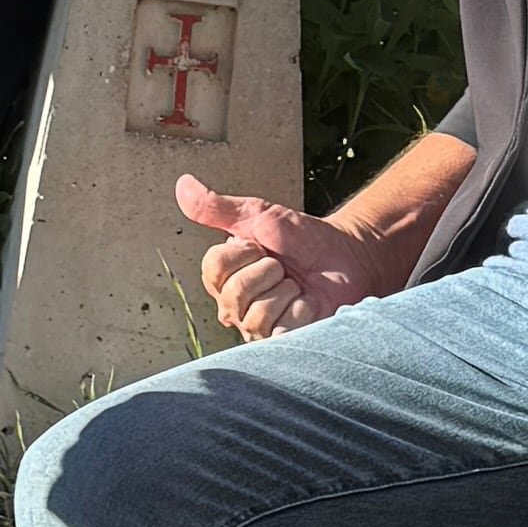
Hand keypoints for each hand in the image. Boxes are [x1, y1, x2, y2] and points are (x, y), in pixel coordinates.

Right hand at [178, 176, 392, 337]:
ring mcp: (256, 327)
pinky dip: (300, 309)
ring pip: (256, 314)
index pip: (214, 267)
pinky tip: (307, 303)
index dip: (244, 252)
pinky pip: (280, 329)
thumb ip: (216, 207)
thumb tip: (183, 185)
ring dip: (286, 291)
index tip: (262, 246)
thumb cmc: (302, 238)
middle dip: (267, 270)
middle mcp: (234, 306)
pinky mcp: (282, 341)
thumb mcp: (257, 215)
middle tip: (283, 265)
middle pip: (234, 294)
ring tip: (296, 284)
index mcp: (223, 276)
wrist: (345, 255)